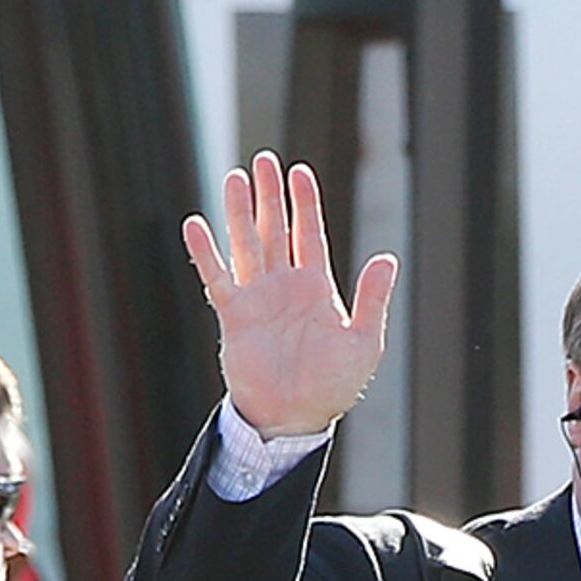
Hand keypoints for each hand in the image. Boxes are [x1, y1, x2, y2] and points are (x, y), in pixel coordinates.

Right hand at [179, 153, 395, 443]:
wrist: (293, 420)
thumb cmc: (330, 387)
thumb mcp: (363, 341)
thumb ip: (372, 298)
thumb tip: (385, 257)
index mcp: (316, 287)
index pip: (309, 233)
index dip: (305, 202)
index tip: (298, 171)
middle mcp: (284, 286)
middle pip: (275, 229)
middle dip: (269, 195)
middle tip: (262, 160)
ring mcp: (257, 300)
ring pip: (246, 245)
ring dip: (239, 213)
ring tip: (234, 178)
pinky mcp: (234, 318)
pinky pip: (217, 278)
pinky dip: (206, 253)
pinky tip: (195, 225)